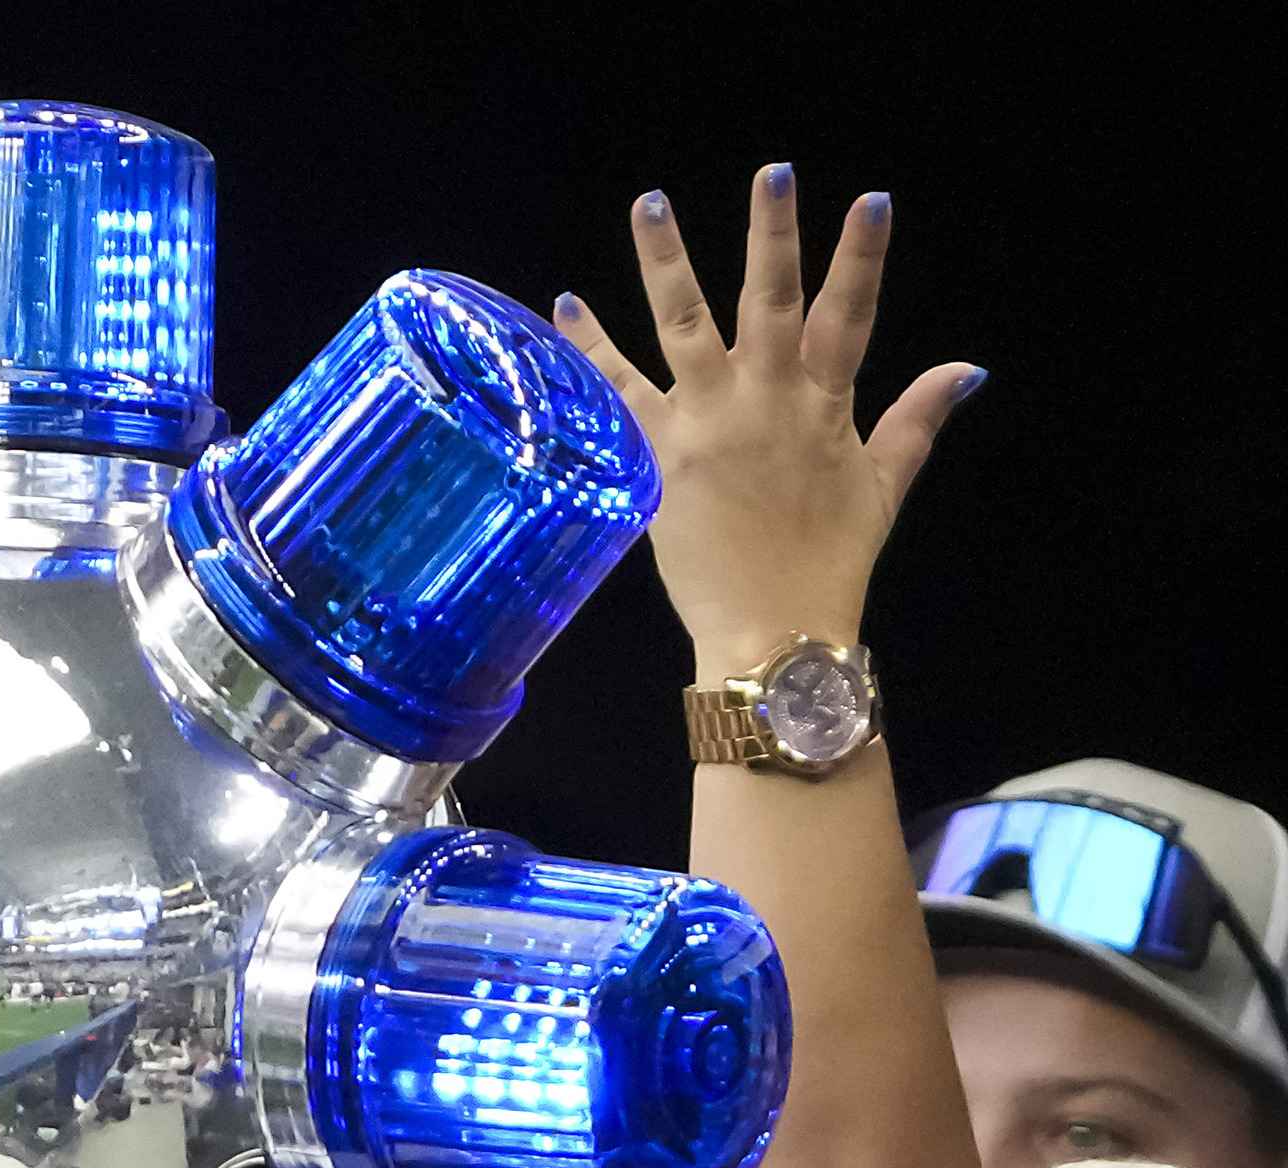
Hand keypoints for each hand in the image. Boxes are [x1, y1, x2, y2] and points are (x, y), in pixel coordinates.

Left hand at [555, 168, 978, 677]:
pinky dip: (588, 348)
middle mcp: (764, 405)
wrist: (770, 631)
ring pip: (682, 327)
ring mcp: (704, 427)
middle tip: (772, 171)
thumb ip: (917, 420)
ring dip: (665, 261)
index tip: (870, 200)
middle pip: (770, 303)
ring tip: (649, 202)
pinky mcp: (654, 458)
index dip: (862, 258)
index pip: (852, 316)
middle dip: (772, 234)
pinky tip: (565, 304)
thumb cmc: (829, 563)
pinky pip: (614, 392)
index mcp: (825, 408)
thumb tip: (967, 368)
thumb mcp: (883, 486)